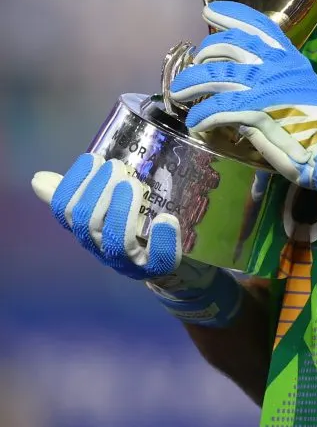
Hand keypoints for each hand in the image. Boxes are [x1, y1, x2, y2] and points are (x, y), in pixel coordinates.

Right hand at [32, 155, 240, 326]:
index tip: (93, 159)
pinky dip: (163, 238)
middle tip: (118, 167)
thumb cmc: (130, 228)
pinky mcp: (159, 267)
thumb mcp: (103, 207)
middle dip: (99, 190)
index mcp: (85, 229)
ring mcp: (130, 260)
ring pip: (116, 241)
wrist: (166, 264)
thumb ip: (76, 193)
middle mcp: (101, 247)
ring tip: (134, 184)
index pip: (64, 209)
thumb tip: (38, 179)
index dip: (73, 182)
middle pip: (87, 222)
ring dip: (123, 209)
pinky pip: (159, 259)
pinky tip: (168, 219)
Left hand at [170, 2, 316, 233]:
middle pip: (228, 47)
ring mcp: (264, 88)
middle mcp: (275, 66)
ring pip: (216, 76)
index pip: (258, 26)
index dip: (231, 16)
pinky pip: (219, 110)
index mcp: (288, 58)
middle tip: (194, 65)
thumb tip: (250, 80)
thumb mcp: (303, 88)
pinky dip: (202, 116)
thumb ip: (279, 78)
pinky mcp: (255, 112)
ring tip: (179, 93)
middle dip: (204, 54)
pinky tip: (196, 124)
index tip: (210, 13)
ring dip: (192, 83)